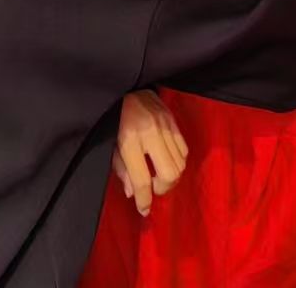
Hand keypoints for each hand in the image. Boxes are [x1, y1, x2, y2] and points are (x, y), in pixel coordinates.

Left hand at [112, 91, 187, 216]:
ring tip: (158, 175)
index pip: (141, 179)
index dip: (144, 199)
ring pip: (180, 165)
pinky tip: (166, 160)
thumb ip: (121, 169)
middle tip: (153, 189)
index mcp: (129, 139)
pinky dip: (177, 162)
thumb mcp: (110, 144)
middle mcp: (150, 133)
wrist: (127, 86)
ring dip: (170, 177)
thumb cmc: (114, 117)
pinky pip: (184, 151)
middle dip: (162, 188)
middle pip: (169, 174)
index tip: (143, 209)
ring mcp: (165, 126)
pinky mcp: (174, 121)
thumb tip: (133, 194)